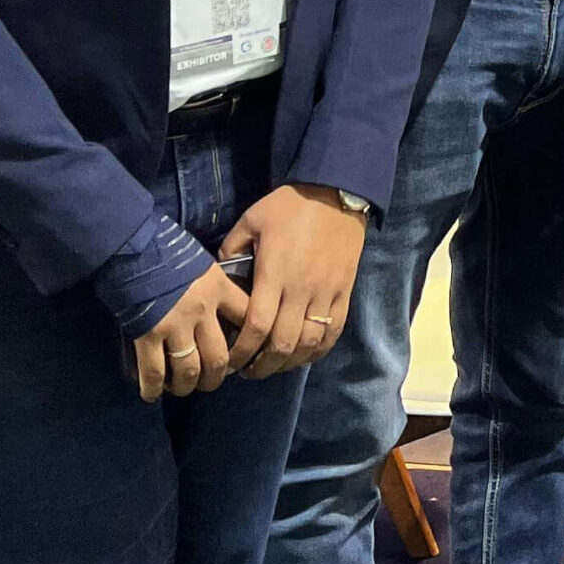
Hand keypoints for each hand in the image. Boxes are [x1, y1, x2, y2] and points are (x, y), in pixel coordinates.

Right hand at [132, 264, 248, 402]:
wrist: (134, 249)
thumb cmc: (169, 252)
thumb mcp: (204, 264)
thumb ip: (216, 287)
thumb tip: (223, 309)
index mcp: (219, 288)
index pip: (247, 319)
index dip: (251, 341)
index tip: (246, 354)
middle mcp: (202, 310)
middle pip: (219, 357)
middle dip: (216, 378)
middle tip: (212, 381)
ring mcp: (175, 325)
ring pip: (189, 370)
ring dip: (187, 385)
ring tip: (184, 387)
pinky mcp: (148, 335)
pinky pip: (154, 372)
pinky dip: (154, 388)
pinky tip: (153, 394)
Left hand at [220, 184, 368, 378]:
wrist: (337, 192)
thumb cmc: (290, 206)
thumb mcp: (252, 220)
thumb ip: (232, 248)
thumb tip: (219, 273)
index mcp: (274, 274)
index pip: (257, 326)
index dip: (243, 351)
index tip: (232, 361)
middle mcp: (301, 289)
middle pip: (283, 343)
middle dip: (264, 365)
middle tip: (250, 370)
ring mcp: (326, 292)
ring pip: (309, 342)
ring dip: (291, 361)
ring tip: (276, 364)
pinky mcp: (344, 290)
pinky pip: (334, 330)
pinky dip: (319, 349)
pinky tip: (306, 354)